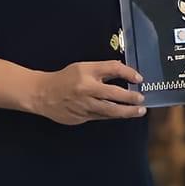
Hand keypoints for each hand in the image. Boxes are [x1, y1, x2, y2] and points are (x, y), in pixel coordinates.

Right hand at [29, 60, 145, 124]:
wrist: (43, 94)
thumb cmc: (65, 79)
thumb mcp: (82, 68)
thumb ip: (102, 69)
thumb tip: (124, 71)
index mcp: (86, 72)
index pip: (112, 69)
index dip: (128, 73)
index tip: (139, 78)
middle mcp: (86, 88)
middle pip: (114, 93)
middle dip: (131, 98)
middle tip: (142, 99)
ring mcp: (84, 105)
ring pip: (110, 110)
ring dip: (127, 111)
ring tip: (139, 111)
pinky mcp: (81, 117)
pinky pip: (101, 117)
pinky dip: (112, 115)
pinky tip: (121, 114)